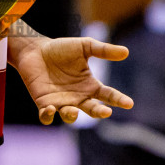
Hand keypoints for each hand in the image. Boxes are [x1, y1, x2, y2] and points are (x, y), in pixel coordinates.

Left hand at [10, 34, 132, 124]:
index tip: (129, 103)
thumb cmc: (61, 48)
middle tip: (106, 111)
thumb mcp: (85, 47)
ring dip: (72, 116)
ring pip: (70, 116)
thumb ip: (104, 50)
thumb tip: (126, 52)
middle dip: (99, 112)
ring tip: (74, 110)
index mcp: (90, 86)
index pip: (108, 96)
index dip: (118, 100)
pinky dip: (48, 116)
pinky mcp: (44, 103)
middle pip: (92, 110)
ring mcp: (61, 102)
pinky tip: (50, 109)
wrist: (35, 50)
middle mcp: (78, 97)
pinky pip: (47, 116)